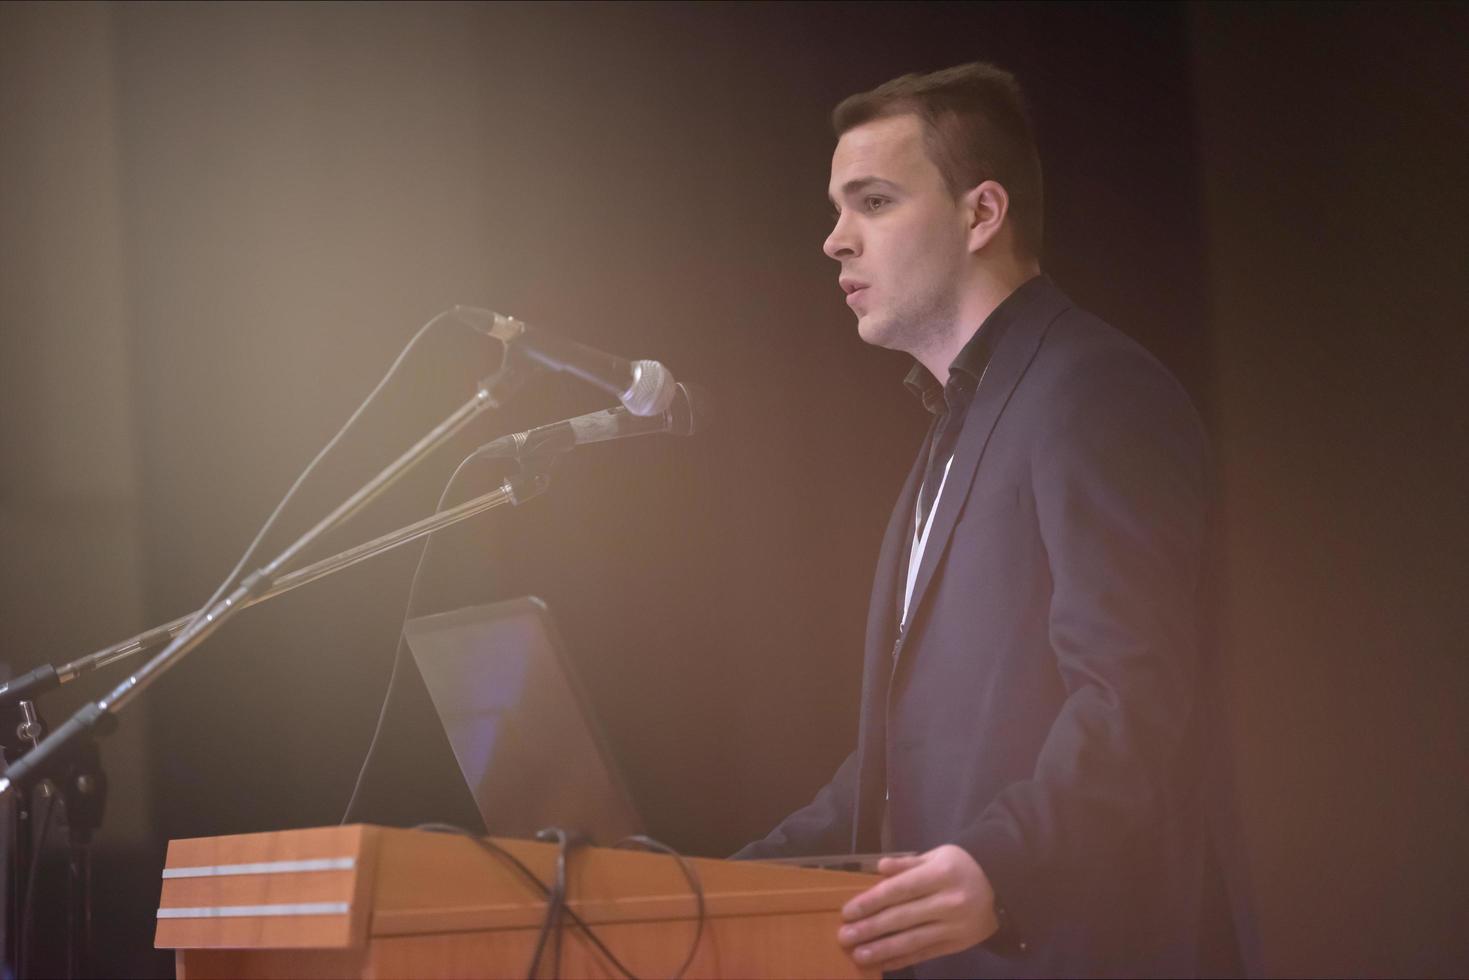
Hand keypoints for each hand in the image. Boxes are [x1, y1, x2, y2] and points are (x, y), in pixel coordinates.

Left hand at [836, 844, 997, 971]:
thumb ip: (908, 863)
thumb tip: (879, 868)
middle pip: (902, 918)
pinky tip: (883, 963)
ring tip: (858, 955)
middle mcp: (948, 902)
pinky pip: (926, 953)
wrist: (1003, 887)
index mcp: (940, 875)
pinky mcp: (957, 944)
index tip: (848, 912)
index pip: (899, 890)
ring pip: (913, 940)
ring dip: (883, 949)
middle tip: (844, 937)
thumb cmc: (962, 866)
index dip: (872, 902)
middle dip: (870, 928)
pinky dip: (903, 959)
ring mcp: (954, 927)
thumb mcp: (938, 855)